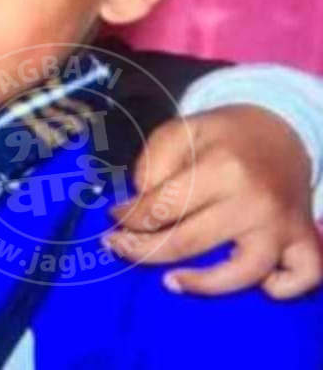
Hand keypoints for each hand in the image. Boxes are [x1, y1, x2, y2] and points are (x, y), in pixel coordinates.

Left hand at [106, 105, 322, 297]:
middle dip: (142, 250)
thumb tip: (138, 202)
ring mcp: (282, 225)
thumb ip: (153, 161)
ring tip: (170, 282)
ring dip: (201, 285)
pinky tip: (254, 283)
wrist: (278, 130)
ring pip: (241, 274)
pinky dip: (280, 288)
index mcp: (222, 167)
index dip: (129, 216)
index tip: (114, 217)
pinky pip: (301, 277)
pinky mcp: (304, 238)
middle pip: (189, 243)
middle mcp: (254, 200)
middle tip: (118, 247)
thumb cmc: (223, 135)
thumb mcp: (181, 130)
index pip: (164, 206)